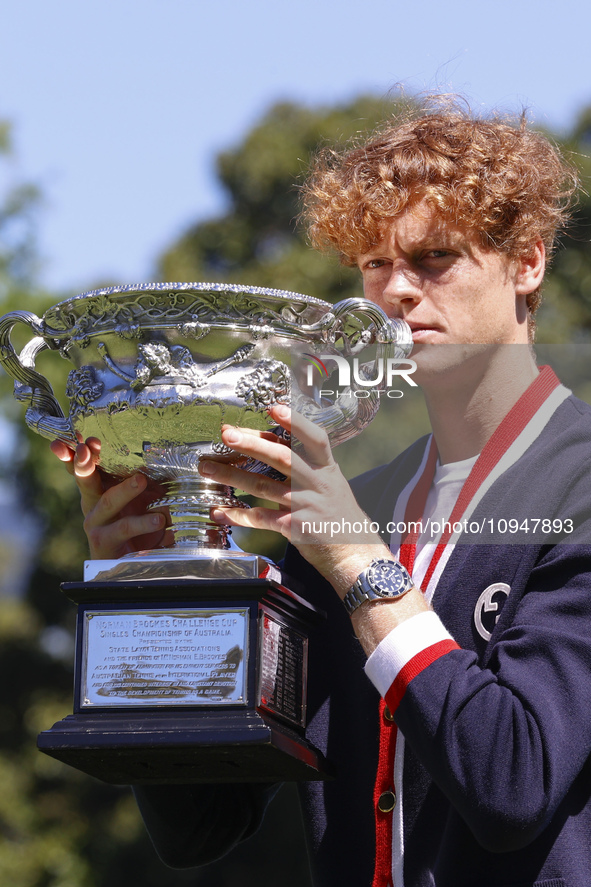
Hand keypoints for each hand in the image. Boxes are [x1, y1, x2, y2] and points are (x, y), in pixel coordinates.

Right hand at [50, 437, 170, 558]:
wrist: (130, 565)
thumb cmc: (137, 525)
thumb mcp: (144, 498)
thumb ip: (149, 481)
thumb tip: (170, 458)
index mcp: (99, 488)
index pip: (86, 465)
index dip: (82, 452)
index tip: (85, 438)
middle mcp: (92, 503)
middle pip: (85, 480)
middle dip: (84, 464)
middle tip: (87, 449)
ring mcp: (96, 523)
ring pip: (107, 503)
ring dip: (125, 490)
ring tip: (141, 480)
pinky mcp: (103, 543)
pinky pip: (123, 529)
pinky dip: (143, 523)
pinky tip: (159, 520)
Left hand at [198, 404, 389, 596]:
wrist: (356, 553)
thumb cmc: (338, 516)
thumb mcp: (329, 485)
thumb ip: (304, 467)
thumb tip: (268, 446)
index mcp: (327, 469)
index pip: (314, 438)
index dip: (296, 422)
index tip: (274, 407)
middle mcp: (317, 484)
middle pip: (282, 457)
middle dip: (252, 443)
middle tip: (227, 434)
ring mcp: (306, 506)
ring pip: (263, 486)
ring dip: (232, 476)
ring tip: (208, 468)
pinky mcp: (295, 528)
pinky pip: (261, 518)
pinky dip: (239, 515)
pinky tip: (221, 511)